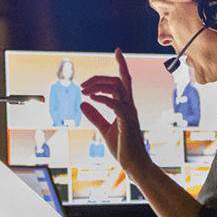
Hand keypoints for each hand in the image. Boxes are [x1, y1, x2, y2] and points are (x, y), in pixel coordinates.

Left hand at [80, 48, 150, 175]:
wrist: (134, 165)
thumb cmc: (123, 149)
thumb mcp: (104, 130)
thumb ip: (95, 116)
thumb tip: (83, 104)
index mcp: (126, 106)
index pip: (124, 80)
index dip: (121, 65)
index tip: (118, 51)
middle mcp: (130, 106)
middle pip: (118, 80)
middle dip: (99, 78)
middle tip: (82, 86)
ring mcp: (130, 113)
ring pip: (118, 88)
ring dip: (99, 86)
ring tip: (84, 92)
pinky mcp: (127, 122)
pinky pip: (116, 104)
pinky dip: (104, 98)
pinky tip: (92, 99)